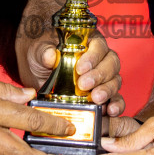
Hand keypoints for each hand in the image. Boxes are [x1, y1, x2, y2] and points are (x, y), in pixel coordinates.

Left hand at [16, 0, 124, 115]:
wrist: (38, 74)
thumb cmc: (42, 57)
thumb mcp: (39, 51)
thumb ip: (44, 52)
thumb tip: (50, 56)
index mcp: (89, 43)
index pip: (98, 46)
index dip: (93, 57)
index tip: (80, 68)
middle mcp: (101, 60)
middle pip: (111, 65)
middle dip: (99, 75)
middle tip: (84, 85)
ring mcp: (103, 79)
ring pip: (114, 82)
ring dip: (107, 91)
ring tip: (96, 99)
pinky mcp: (103, 96)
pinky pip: (116, 100)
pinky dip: (116, 105)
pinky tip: (110, 111)